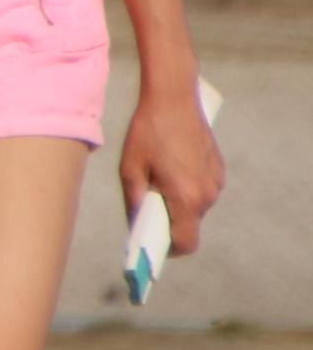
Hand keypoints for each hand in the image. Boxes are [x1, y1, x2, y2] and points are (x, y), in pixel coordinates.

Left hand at [121, 77, 224, 256]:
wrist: (174, 99)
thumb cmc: (148, 133)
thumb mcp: (130, 169)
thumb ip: (133, 201)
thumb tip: (134, 224)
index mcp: (186, 199)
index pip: (185, 243)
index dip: (169, 250)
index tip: (152, 245)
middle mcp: (207, 195)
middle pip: (189, 224)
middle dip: (169, 222)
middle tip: (147, 208)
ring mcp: (216, 182)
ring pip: (196, 207)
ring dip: (178, 203)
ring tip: (157, 182)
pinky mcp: (219, 168)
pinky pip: (202, 189)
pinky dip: (188, 188)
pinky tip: (171, 169)